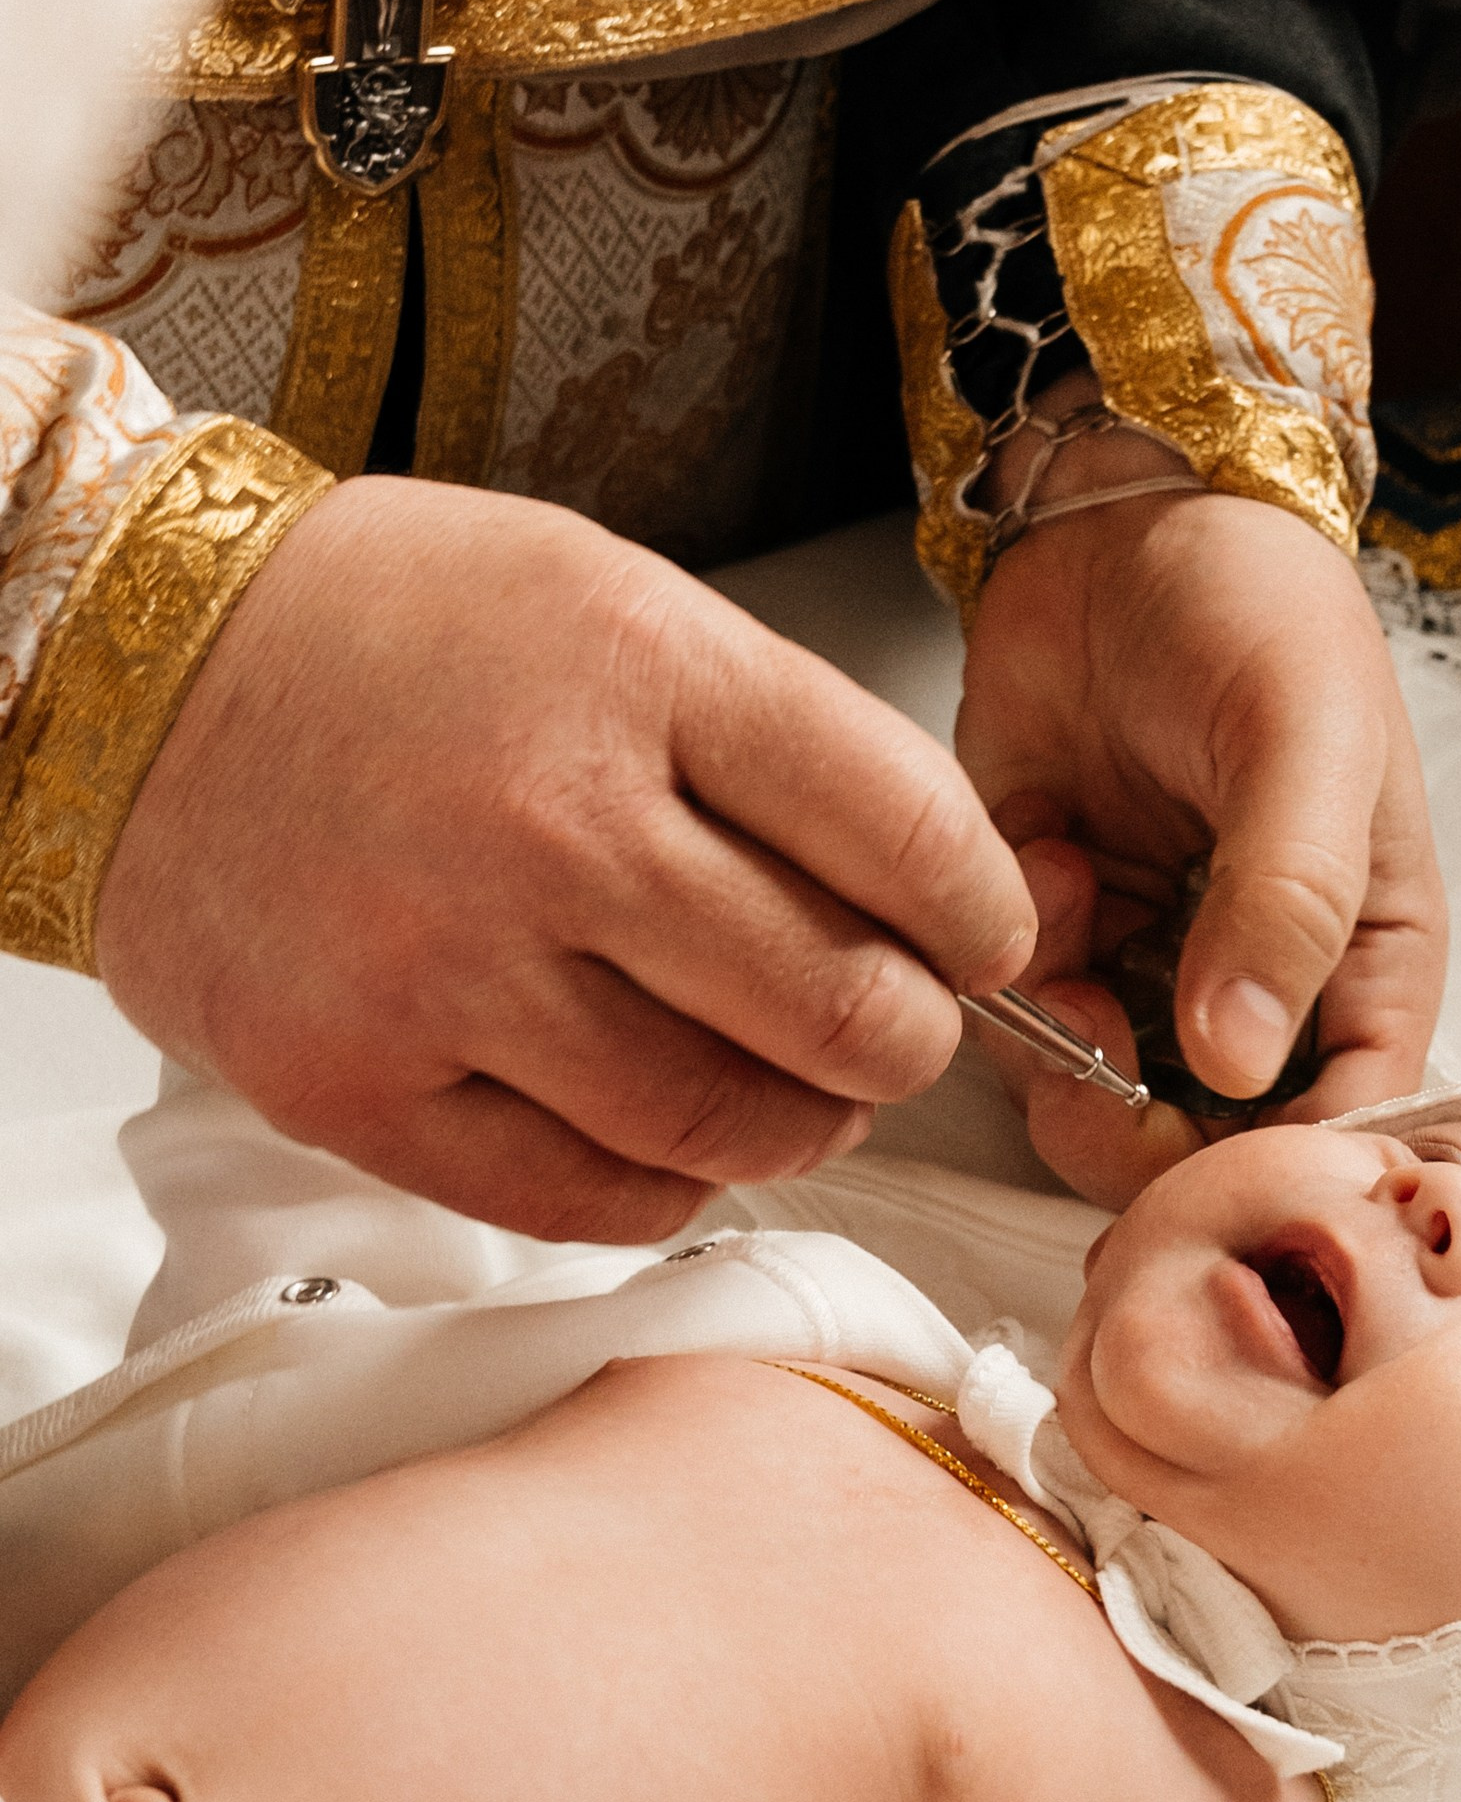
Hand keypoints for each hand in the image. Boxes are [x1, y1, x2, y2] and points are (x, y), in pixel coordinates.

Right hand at [96, 476, 1035, 1241]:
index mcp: (639, 669)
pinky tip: (670, 1133)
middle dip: (910, 1040)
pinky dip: (667, 1182)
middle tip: (900, 1031)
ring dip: (801, 1125)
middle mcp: (549, 822)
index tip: (985, 941)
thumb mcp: (614, 603)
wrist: (134, 674)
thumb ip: (776, 747)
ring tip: (795, 1091)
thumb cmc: (387, 634)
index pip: (906, 834)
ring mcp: (445, 968)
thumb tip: (931, 907)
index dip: (984, 915)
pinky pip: (588, 1198)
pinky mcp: (357, 1085)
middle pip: (840, 1007)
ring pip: (726, 1122)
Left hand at [959, 386, 1446, 1206]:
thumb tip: (1239, 1063)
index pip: (1345, 1121)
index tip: (1204, 1154)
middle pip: (1207, 1142)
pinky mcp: (1049, 925)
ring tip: (1062, 936)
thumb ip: (1289, 901)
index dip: (1279, 1166)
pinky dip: (1011, 959)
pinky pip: (1016, 1011)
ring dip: (1063, 1046)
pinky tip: (1039, 857)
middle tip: (1089, 1080)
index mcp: (1365, 958)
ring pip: (1097, 1094)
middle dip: (1139, 1132)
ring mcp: (1146, 961)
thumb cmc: (1257, 610)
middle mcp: (1257, 983)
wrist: (1119, 508)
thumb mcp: (1307, 742)